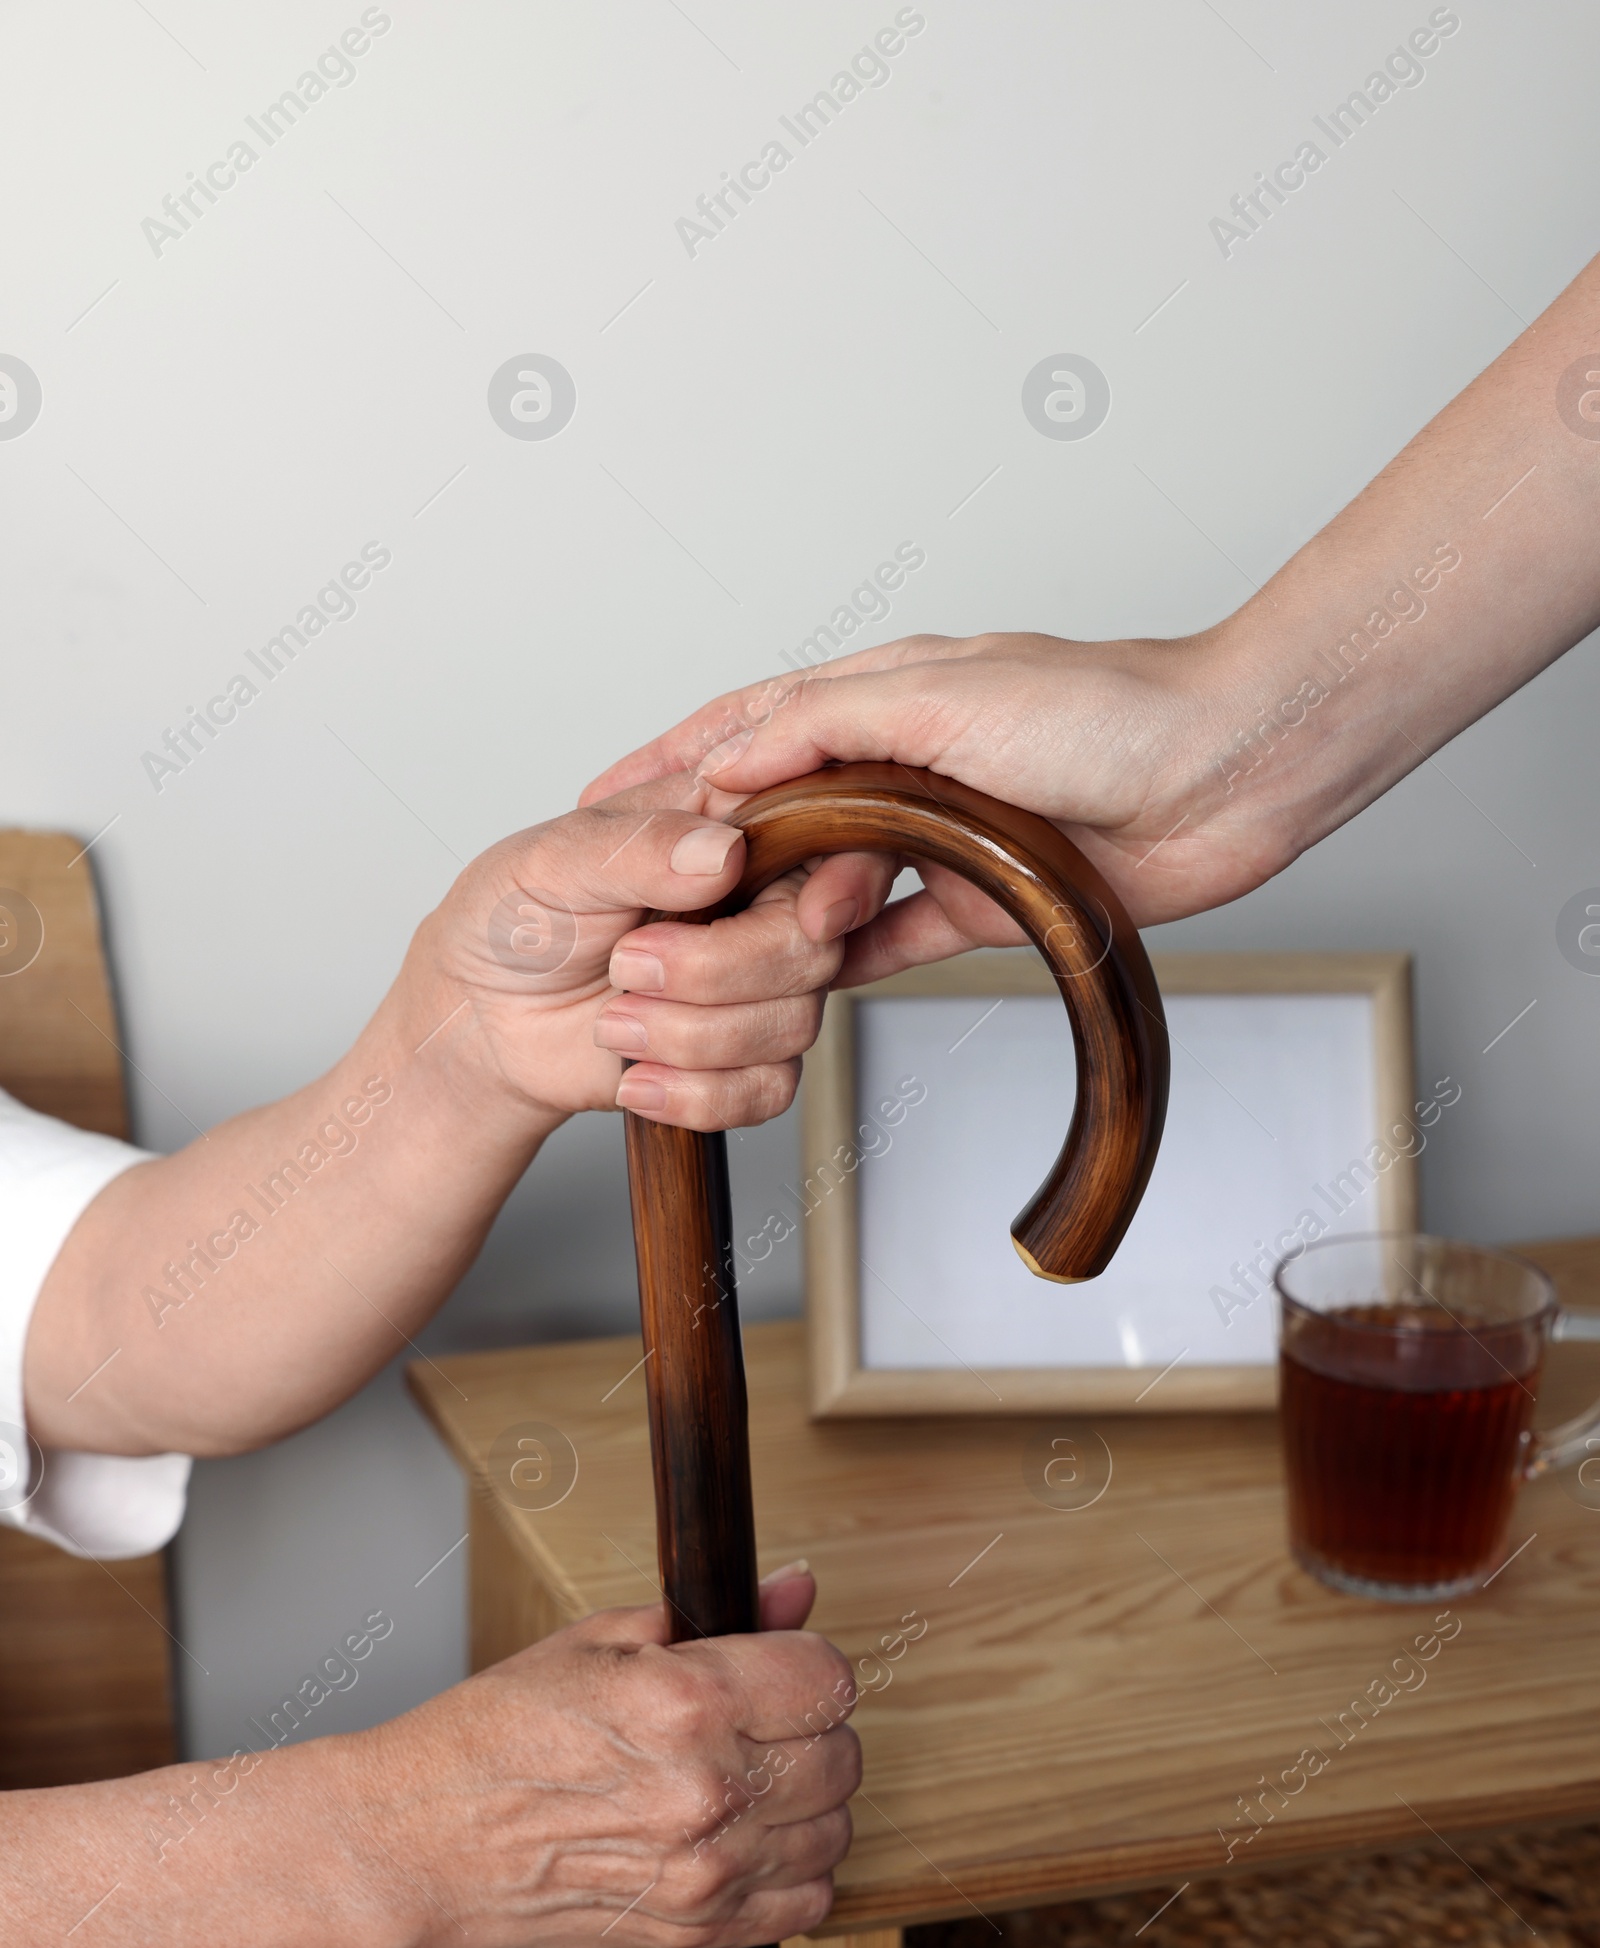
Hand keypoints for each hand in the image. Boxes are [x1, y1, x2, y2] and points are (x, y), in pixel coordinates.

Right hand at [356, 1566, 861, 1947]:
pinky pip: (807, 1900)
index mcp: (687, 1704)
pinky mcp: (696, 1930)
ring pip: (833, 1829)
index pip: (827, 1679)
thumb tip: (793, 1589)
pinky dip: (793, 1870)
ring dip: (803, 1801)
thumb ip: (714, 1617)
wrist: (423, 1840)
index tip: (778, 1670)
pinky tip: (744, 1840)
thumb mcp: (597, 1642)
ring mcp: (706, 1871)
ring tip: (741, 1781)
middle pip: (841, 1755)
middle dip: (806, 1730)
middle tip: (752, 1724)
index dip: (804, 1665)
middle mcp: (708, 1793)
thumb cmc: (496, 1734)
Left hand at [408, 785, 855, 1132]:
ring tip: (612, 1021)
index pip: (830, 843)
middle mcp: (755, 907)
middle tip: (628, 965)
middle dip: (715, 973)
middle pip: (815, 947)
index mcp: (725, 831)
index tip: (808, 914)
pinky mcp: (743, 1059)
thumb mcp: (550, 861)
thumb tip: (720, 850)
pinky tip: (638, 1075)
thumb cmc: (512, 922)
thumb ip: (637, 848)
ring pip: (795, 1025)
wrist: (482, 1022)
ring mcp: (757, 986)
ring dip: (689, 1038)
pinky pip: (769, 1090)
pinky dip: (696, 1094)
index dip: (843, 882)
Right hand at [579, 630, 1286, 973]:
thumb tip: (727, 759)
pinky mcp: (984, 897)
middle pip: (776, 809)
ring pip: (826, 879)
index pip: (751, 726)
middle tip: (630, 897)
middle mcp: (904, 760)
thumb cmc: (1108, 708)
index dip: (672, 761)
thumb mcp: (944, 694)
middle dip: (703, 849)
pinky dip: (845, 959)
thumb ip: (828, 722)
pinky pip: (894, 938)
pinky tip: (797, 988)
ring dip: (767, 911)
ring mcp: (941, 833)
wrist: (1229, 770)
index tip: (599, 800)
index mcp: (885, 692)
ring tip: (693, 950)